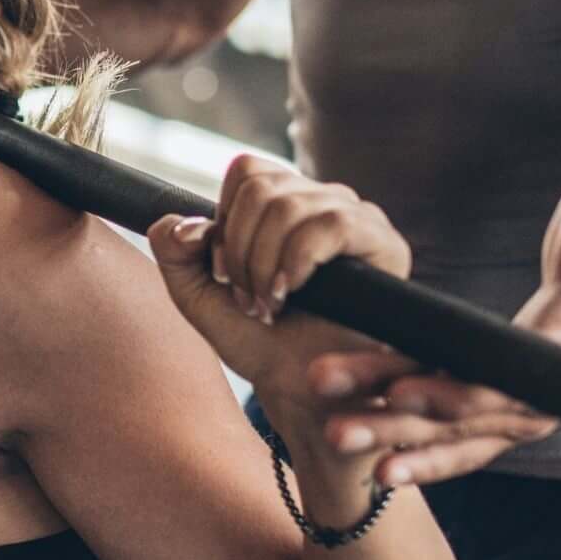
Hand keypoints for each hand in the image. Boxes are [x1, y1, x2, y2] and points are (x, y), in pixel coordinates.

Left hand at [145, 157, 413, 495]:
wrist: (300, 389)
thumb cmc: (258, 342)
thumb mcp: (199, 298)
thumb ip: (175, 254)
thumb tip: (181, 223)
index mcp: (286, 201)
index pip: (248, 170)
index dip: (225, 221)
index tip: (225, 273)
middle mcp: (323, 200)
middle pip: (262, 188)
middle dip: (240, 251)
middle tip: (249, 299)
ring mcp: (357, 218)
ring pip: (290, 206)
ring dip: (265, 264)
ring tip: (270, 304)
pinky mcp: (385, 244)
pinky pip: (333, 224)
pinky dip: (298, 260)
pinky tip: (292, 292)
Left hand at [302, 94, 560, 486]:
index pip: (509, 369)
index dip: (457, 383)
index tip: (403, 386)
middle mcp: (551, 386)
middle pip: (468, 411)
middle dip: (401, 416)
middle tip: (336, 419)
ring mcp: (530, 407)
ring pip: (458, 434)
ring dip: (397, 440)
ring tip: (336, 438)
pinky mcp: (511, 412)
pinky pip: (462, 441)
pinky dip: (422, 453)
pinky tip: (375, 466)